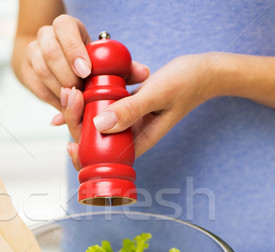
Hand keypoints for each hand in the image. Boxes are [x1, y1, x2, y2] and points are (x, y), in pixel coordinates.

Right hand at [17, 14, 149, 120]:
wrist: (55, 62)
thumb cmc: (86, 61)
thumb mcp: (102, 59)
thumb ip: (123, 66)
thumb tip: (143, 73)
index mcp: (65, 26)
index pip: (65, 29)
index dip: (74, 51)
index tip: (86, 71)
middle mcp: (45, 35)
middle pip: (50, 52)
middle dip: (67, 74)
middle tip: (82, 92)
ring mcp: (32, 52)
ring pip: (41, 70)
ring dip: (59, 88)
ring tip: (76, 100)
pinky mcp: (25, 70)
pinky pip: (36, 86)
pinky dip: (52, 98)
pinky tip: (66, 105)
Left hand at [63, 53, 223, 168]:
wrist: (205, 70)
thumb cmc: (187, 83)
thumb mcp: (157, 94)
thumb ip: (130, 110)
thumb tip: (100, 125)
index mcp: (138, 141)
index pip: (104, 157)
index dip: (83, 153)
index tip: (70, 139)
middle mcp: (130, 134)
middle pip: (93, 138)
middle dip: (76, 121)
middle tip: (70, 95)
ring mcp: (128, 119)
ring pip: (95, 121)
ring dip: (79, 108)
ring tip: (70, 91)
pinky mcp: (127, 104)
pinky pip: (103, 105)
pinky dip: (88, 99)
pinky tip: (75, 92)